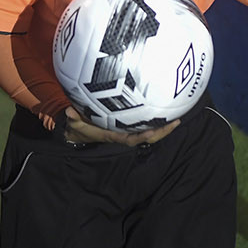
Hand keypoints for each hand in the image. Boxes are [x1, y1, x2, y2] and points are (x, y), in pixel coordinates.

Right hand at [63, 107, 179, 146]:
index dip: (143, 135)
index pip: (133, 138)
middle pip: (148, 137)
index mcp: (116, 136)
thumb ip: (73, 119)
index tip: (153, 130)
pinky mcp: (130, 125)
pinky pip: (147, 123)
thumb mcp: (75, 124)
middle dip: (163, 131)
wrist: (81, 131)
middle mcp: (126, 135)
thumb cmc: (80, 128)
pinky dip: (157, 119)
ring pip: (151, 131)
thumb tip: (68, 112)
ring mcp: (129, 130)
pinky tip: (167, 109)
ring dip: (164, 126)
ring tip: (179, 116)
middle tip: (177, 121)